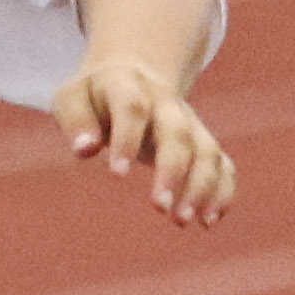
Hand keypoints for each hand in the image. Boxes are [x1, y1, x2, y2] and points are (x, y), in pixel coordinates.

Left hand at [51, 53, 231, 225]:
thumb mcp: (72, 97)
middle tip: (160, 207)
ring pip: (206, 151)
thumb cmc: (94, 96)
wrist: (132, 74)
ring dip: (200, 187)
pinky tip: (208, 220)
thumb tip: (83, 150)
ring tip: (181, 221)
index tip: (117, 175)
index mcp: (130, 86)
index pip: (133, 108)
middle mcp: (166, 103)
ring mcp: (190, 122)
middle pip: (178, 133)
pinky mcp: (202, 142)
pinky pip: (223, 165)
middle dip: (172, 171)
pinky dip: (222, 191)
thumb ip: (75, 120)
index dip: (127, 139)